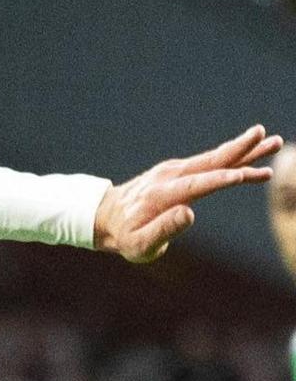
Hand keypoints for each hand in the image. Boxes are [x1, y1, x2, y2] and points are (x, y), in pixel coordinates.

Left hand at [95, 126, 278, 263]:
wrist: (105, 217)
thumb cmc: (124, 237)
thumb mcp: (138, 244)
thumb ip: (162, 230)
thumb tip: (190, 214)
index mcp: (159, 195)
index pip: (194, 185)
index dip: (217, 181)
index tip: (241, 176)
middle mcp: (169, 176)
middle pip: (209, 161)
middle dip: (238, 150)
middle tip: (265, 136)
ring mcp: (175, 170)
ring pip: (215, 158)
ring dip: (245, 150)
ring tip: (274, 141)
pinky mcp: (181, 170)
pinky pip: (212, 163)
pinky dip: (235, 159)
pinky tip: (257, 161)